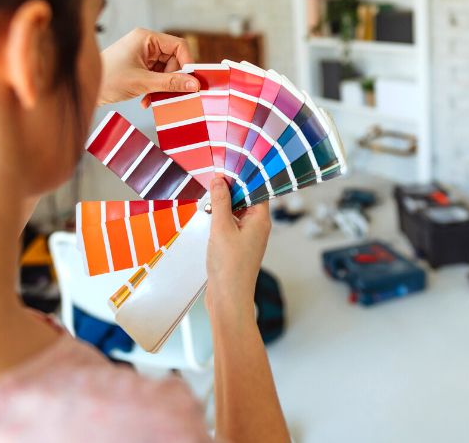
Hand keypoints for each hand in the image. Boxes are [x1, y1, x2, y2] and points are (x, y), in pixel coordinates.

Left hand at [97, 28, 199, 107]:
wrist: (86, 89)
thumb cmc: (107, 79)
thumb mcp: (143, 82)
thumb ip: (170, 83)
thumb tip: (193, 84)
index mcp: (146, 38)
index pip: (178, 46)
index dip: (187, 63)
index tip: (190, 81)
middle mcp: (145, 43)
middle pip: (173, 59)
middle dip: (172, 79)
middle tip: (170, 94)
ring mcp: (141, 55)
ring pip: (165, 70)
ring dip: (162, 87)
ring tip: (153, 99)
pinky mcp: (137, 66)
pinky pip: (155, 76)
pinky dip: (154, 88)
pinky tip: (146, 100)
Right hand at [205, 178, 270, 316]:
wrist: (228, 299)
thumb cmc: (230, 268)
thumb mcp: (221, 228)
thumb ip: (220, 202)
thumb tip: (219, 181)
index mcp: (260, 220)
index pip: (257, 189)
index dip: (243, 177)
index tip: (228, 168)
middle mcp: (257, 227)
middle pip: (246, 200)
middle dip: (230, 191)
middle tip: (213, 181)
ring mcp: (247, 238)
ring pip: (237, 213)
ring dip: (223, 206)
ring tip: (208, 199)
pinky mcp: (237, 247)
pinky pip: (230, 225)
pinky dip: (220, 220)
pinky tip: (207, 218)